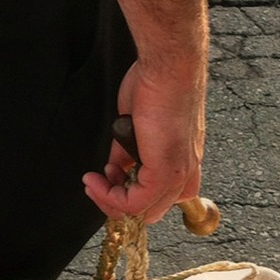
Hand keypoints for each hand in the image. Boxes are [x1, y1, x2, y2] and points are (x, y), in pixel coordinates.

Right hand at [82, 59, 205, 224]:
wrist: (169, 67)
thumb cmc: (158, 84)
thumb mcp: (138, 126)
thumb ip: (128, 152)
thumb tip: (115, 168)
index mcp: (183, 163)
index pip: (158, 198)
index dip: (127, 195)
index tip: (106, 179)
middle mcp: (185, 172)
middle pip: (150, 211)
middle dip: (117, 204)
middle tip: (97, 186)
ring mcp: (177, 175)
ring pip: (142, 212)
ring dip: (110, 201)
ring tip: (94, 181)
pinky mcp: (166, 173)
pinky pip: (135, 203)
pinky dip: (110, 196)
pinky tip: (97, 180)